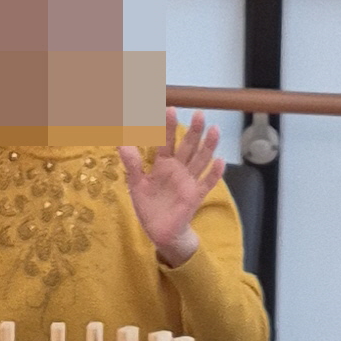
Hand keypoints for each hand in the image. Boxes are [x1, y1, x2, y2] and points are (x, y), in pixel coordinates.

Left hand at [118, 112, 224, 267]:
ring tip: (214, 130)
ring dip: (208, 146)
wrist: (160, 231)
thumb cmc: (149, 205)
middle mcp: (178, 168)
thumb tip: (120, 142)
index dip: (167, 126)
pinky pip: (206, 183)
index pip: (166, 141)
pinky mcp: (195, 196)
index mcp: (163, 163)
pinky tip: (220, 162)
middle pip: (188, 146)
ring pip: (201, 160)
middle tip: (199, 113)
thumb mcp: (136, 184)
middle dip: (194, 131)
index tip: (169, 109)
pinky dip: (214, 174)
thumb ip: (131, 164)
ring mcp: (188, 181)